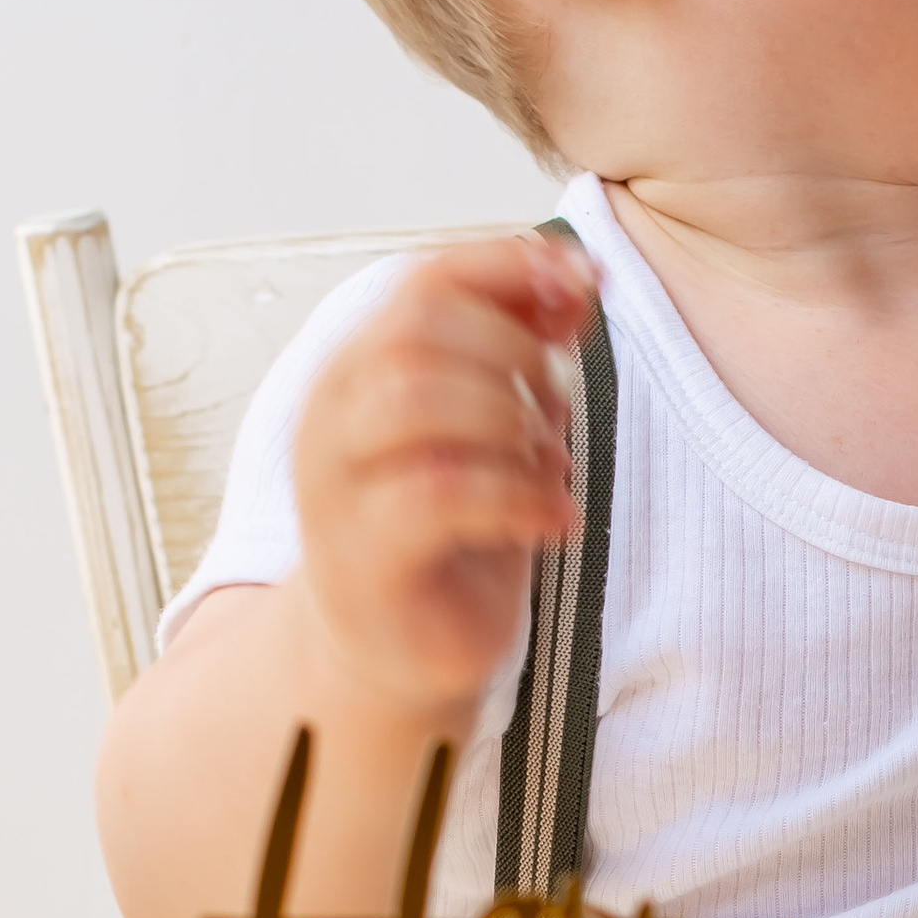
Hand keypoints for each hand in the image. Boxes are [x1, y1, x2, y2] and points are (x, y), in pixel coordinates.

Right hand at [292, 234, 596, 716]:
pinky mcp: (363, 558)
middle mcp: (331, 416)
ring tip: (551, 464)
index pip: (424, 279)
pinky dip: (518, 497)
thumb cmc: (449, 530)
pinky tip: (555, 519)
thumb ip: (523, 353)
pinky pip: (439, 496)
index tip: (586, 284)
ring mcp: (337, 488)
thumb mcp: (493, 426)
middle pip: (414, 331)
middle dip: (512, 352)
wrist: (396, 648)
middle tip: (558, 403)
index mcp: (359, 368)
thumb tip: (580, 281)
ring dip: (510, 423)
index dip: (509, 269)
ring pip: (417, 404)